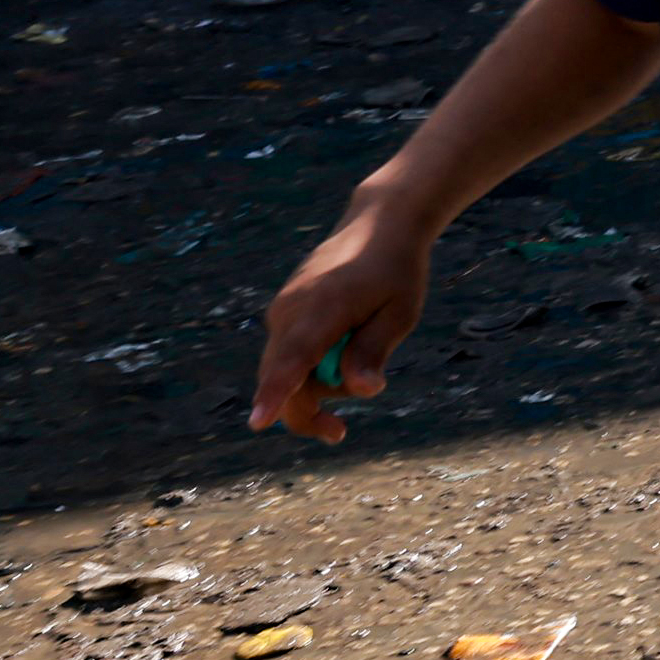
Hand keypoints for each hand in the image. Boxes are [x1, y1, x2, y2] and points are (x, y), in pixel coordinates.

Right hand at [253, 214, 430, 441]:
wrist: (378, 227)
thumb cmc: (395, 272)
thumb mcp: (400, 314)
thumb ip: (373, 351)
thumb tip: (362, 390)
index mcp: (322, 309)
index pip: (294, 360)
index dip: (276, 395)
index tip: (259, 422)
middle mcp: (290, 311)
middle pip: (282, 379)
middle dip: (306, 411)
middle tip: (339, 432)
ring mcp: (282, 311)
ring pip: (286, 369)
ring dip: (319, 382)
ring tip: (362, 353)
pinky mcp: (283, 313)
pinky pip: (291, 354)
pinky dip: (315, 364)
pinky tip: (346, 340)